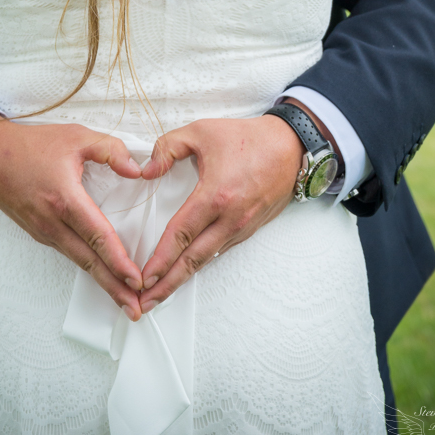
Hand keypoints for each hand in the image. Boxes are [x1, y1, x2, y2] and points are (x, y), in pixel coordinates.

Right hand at [0, 114, 145, 319]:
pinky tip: (102, 273)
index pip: (97, 235)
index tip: (136, 279)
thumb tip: (138, 170)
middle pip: (89, 261)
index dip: (118, 260)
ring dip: (103, 281)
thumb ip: (110, 150)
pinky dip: (88, 266)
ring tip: (124, 299)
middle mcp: (52, 222)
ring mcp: (44, 231)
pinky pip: (69, 253)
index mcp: (64, 198)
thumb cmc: (30, 145)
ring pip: (79, 261)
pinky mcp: (40, 233)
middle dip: (114, 287)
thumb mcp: (76, 136)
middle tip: (136, 309)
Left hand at [138, 115, 304, 312]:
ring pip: (206, 259)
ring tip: (160, 293)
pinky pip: (220, 250)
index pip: (180, 234)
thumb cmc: (247, 138)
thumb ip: (167, 148)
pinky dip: (201, 264)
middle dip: (167, 284)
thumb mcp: (201, 131)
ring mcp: (242, 228)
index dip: (160, 259)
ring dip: (182, 278)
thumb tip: (146, 171)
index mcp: (215, 196)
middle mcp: (230, 219)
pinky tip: (187, 269)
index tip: (144, 276)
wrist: (290, 147)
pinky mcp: (249, 229)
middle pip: (192, 259)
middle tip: (144, 302)